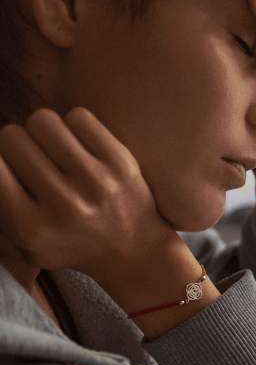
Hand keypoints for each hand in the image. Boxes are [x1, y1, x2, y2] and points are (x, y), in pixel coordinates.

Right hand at [0, 108, 178, 283]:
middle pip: (12, 136)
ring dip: (42, 130)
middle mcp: (64, 204)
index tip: (7, 165)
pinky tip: (77, 144)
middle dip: (14, 143)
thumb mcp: (20, 245)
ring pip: (43, 120)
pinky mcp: (122, 162)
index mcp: (31, 227)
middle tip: (29, 157)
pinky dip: (72, 125)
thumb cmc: (67, 243)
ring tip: (51, 148)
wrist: (134, 248)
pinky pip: (78, 116)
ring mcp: (96, 182)